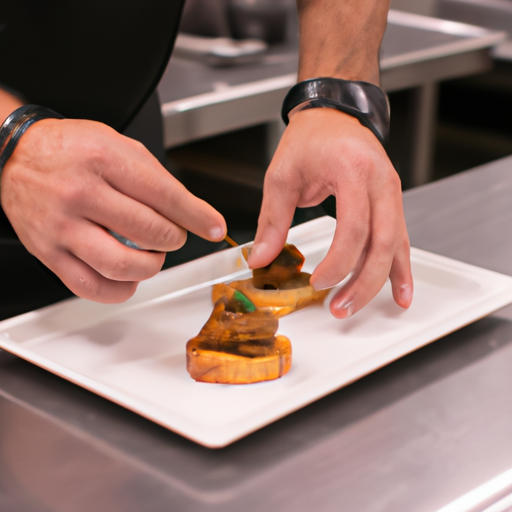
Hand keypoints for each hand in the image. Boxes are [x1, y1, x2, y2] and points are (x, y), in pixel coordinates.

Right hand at [0, 118, 225, 302]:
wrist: (15, 157)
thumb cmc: (70, 150)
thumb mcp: (119, 145)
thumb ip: (157, 179)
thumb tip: (193, 213)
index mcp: (104, 160)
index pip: (166, 196)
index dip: (198, 217)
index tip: (214, 228)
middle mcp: (81, 194)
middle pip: (150, 232)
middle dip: (174, 239)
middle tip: (172, 235)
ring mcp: (62, 227)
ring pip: (122, 266)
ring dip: (151, 266)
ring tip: (150, 254)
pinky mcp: (49, 254)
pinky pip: (92, 287)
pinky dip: (120, 289)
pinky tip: (127, 274)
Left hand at [247, 108, 412, 317]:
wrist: (334, 114)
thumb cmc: (311, 137)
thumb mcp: (282, 175)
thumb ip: (272, 220)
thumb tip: (261, 258)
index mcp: (353, 171)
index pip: (354, 228)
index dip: (338, 262)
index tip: (318, 282)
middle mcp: (381, 182)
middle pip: (383, 243)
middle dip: (363, 282)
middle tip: (340, 307)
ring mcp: (391, 193)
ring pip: (396, 246)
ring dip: (380, 281)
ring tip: (359, 305)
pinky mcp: (391, 202)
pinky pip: (401, 239)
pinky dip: (399, 268)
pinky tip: (400, 290)